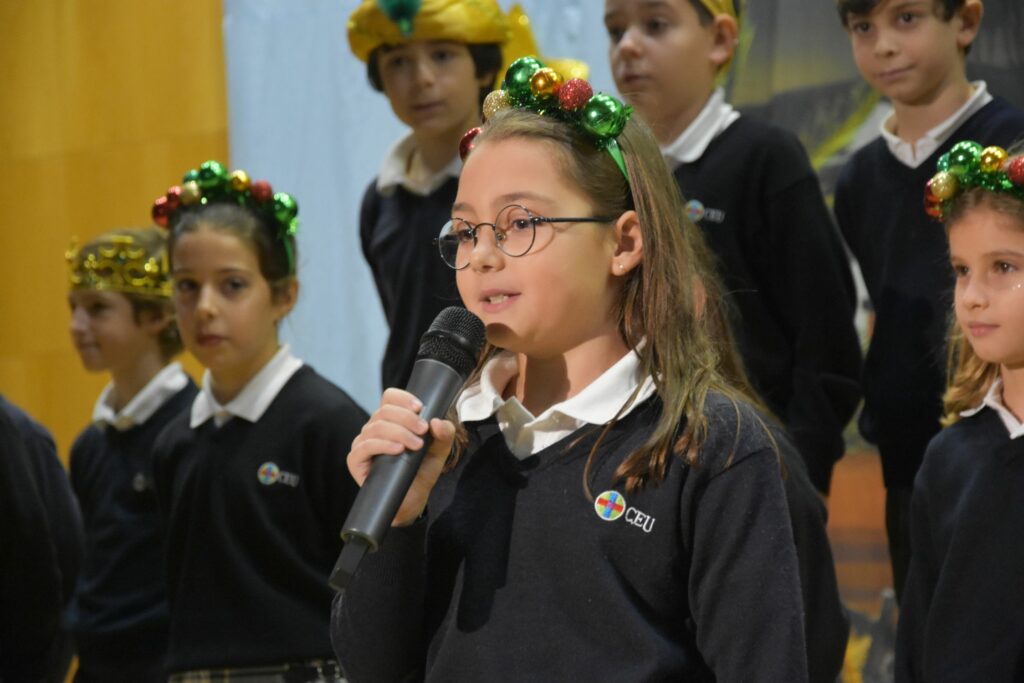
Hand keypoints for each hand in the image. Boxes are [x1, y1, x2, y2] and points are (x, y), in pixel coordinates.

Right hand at [347, 388, 454, 526]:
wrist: (413, 498)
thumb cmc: (422, 469)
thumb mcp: (440, 450)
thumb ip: (444, 434)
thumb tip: (437, 421)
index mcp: (391, 420)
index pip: (390, 397)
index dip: (403, 398)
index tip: (420, 407)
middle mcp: (374, 428)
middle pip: (384, 411)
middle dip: (407, 418)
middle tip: (423, 431)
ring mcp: (363, 443)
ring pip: (376, 427)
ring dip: (399, 433)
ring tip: (416, 445)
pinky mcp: (356, 460)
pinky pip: (365, 446)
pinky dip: (383, 445)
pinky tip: (398, 449)